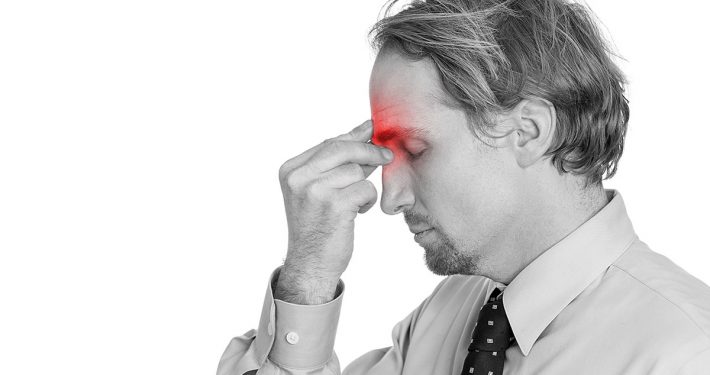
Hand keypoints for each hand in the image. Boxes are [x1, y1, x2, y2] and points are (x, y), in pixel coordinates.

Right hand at [275, 120, 392, 303]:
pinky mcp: (334, 205)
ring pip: (356, 171)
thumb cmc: (317, 227)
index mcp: (291, 170)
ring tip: (355, 203)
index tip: (372, 130)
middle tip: (387, 155)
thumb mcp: (317, 190)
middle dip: (369, 150)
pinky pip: (365, 189)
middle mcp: (298, 177)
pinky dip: (367, 201)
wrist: (310, 264)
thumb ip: (336, 163)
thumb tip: (365, 131)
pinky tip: (357, 213)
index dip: (354, 136)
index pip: (328, 143)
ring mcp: (314, 190)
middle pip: (343, 149)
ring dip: (364, 186)